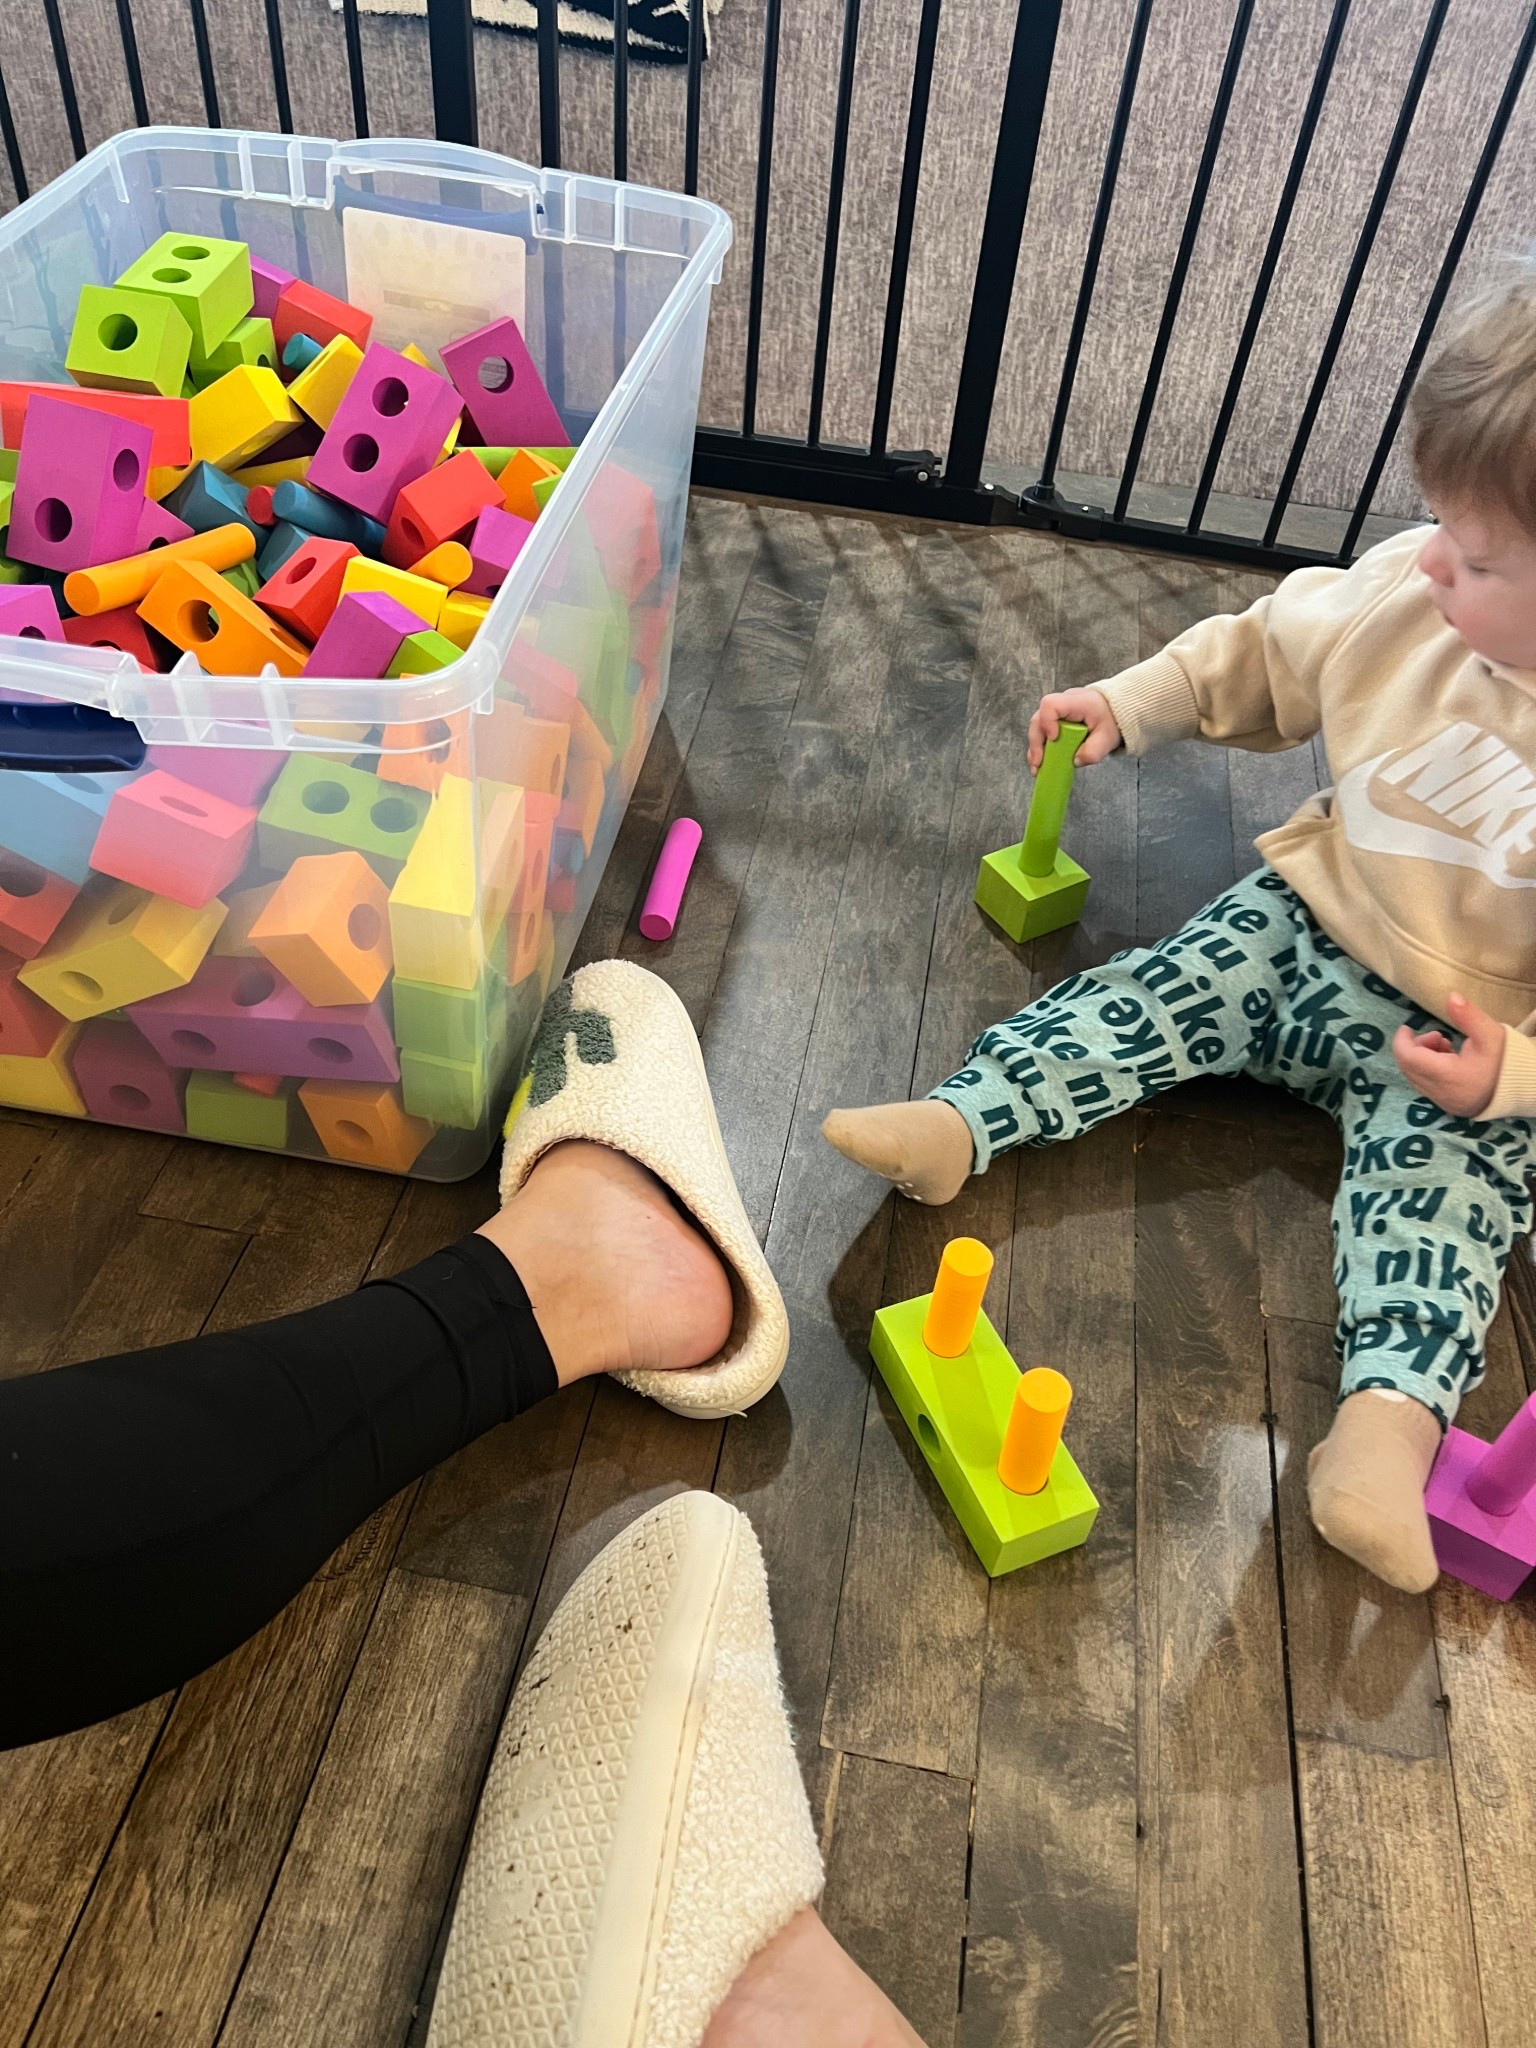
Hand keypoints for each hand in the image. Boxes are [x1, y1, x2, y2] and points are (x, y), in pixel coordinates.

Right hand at [1028, 687, 1120, 771]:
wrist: (1116, 712)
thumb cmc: (1111, 720)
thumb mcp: (1107, 738)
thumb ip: (1093, 751)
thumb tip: (1075, 761)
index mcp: (1076, 702)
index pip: (1051, 705)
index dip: (1047, 722)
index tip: (1054, 738)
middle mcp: (1062, 704)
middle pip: (1038, 719)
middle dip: (1036, 742)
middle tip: (1038, 763)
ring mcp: (1056, 713)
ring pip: (1037, 727)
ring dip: (1035, 748)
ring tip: (1037, 768)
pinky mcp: (1054, 721)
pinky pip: (1042, 733)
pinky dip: (1040, 748)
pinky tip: (1040, 764)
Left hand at [1392, 991, 1503, 1116]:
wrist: (1523, 1087)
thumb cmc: (1505, 1060)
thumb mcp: (1489, 1033)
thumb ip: (1467, 1015)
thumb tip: (1450, 996)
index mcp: (1449, 1076)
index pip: (1409, 1059)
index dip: (1402, 1041)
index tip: (1407, 1027)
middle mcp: (1442, 1094)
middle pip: (1409, 1069)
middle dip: (1414, 1048)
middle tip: (1436, 1036)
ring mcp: (1444, 1103)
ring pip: (1416, 1078)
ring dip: (1421, 1059)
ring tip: (1444, 1046)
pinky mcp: (1449, 1106)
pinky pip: (1426, 1087)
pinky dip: (1428, 1070)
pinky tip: (1448, 1059)